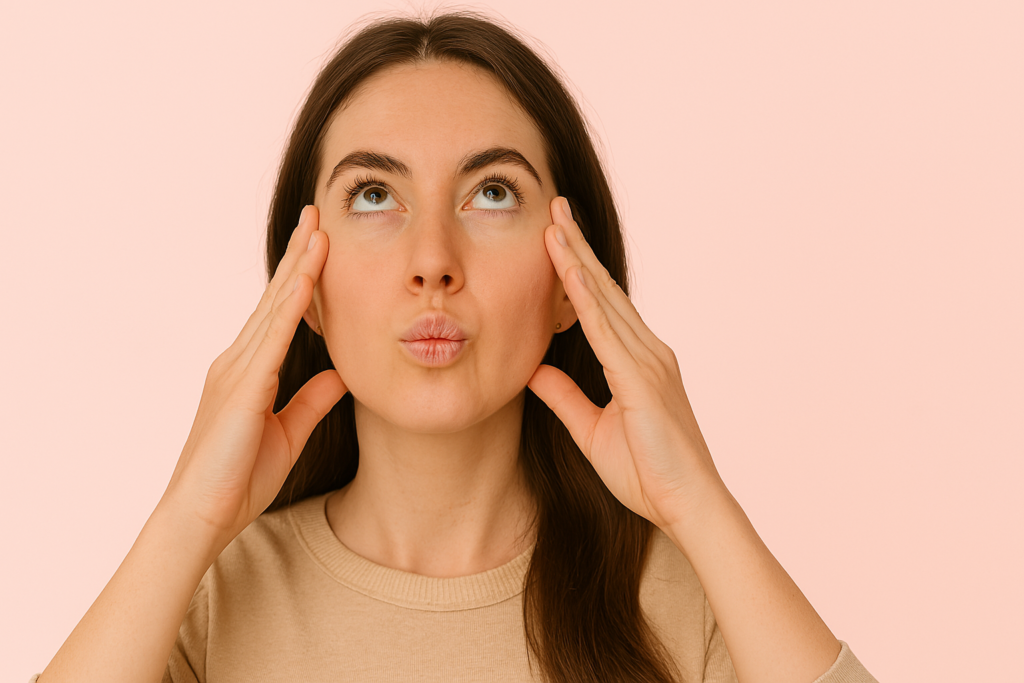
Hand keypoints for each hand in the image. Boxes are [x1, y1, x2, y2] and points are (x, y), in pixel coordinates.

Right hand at [161, 205, 347, 546]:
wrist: (202, 516)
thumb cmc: (238, 479)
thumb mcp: (290, 432)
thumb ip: (312, 401)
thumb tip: (339, 374)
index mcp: (250, 371)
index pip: (280, 313)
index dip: (301, 276)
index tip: (319, 243)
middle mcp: (239, 362)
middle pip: (275, 298)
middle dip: (299, 255)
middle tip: (316, 215)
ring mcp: (237, 372)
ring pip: (274, 308)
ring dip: (298, 268)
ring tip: (317, 231)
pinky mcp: (243, 389)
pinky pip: (272, 340)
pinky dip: (290, 307)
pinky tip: (307, 280)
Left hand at [527, 197, 724, 532]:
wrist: (688, 506)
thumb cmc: (649, 474)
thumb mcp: (591, 430)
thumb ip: (565, 398)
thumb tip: (536, 371)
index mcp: (636, 362)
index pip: (600, 305)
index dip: (577, 268)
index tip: (555, 236)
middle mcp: (647, 351)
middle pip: (604, 289)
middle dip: (577, 247)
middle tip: (556, 207)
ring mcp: (648, 362)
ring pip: (604, 300)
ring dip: (577, 261)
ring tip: (554, 224)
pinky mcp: (642, 380)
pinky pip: (607, 332)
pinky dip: (586, 299)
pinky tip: (568, 272)